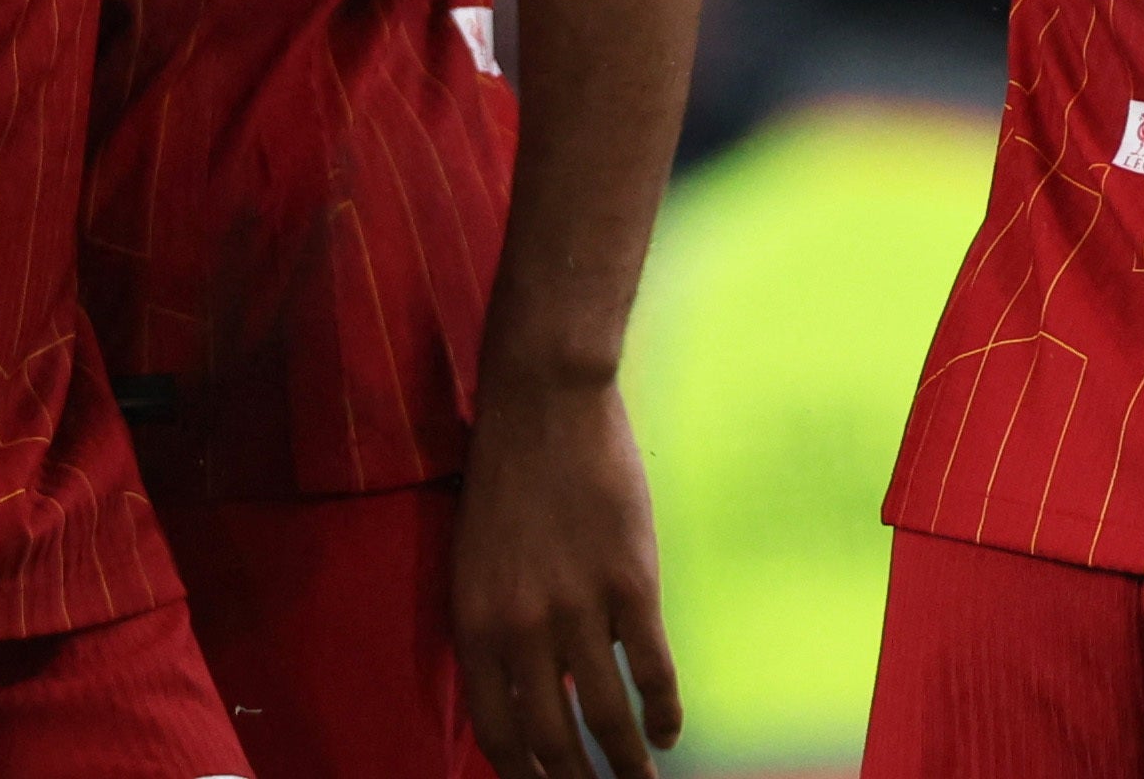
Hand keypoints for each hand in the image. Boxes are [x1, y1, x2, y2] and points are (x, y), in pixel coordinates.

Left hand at [452, 371, 680, 778]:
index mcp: (474, 624)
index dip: (522, 775)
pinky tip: (669, 730)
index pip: (496, 730)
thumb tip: (531, 689)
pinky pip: (651, 668)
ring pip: (606, 715)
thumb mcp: (474, 562)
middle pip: (552, 738)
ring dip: (627, 763)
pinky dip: (663, 709)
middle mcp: (522, 630)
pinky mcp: (632, 583)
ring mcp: (580, 608)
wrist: (544, 403)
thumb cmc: (504, 476)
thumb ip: (495, 629)